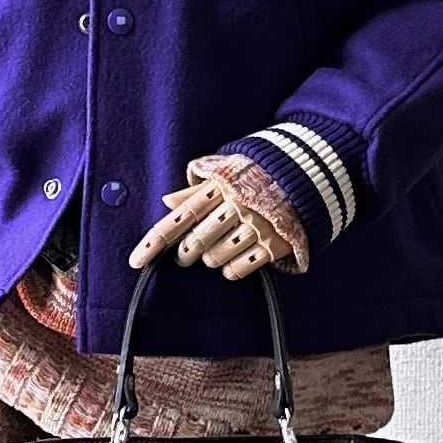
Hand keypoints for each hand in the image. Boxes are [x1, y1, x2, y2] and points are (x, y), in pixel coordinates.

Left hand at [126, 156, 310, 282]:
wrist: (306, 175)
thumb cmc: (257, 174)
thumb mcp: (225, 172)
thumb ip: (194, 190)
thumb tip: (166, 201)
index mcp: (219, 188)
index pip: (178, 218)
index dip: (154, 241)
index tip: (136, 261)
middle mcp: (235, 207)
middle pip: (195, 244)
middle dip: (186, 254)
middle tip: (188, 252)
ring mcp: (256, 226)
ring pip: (215, 259)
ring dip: (211, 259)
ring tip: (221, 246)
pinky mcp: (274, 244)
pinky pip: (239, 269)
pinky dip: (232, 269)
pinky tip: (236, 257)